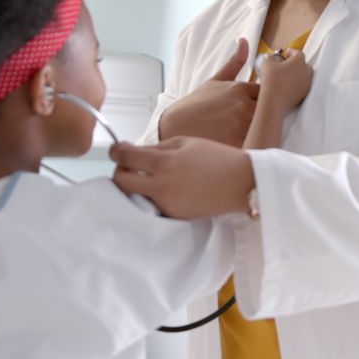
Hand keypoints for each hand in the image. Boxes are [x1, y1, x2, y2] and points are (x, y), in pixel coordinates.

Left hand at [110, 138, 253, 218]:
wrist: (242, 183)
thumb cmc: (217, 158)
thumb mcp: (185, 142)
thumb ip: (155, 148)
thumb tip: (132, 152)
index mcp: (164, 162)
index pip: (124, 157)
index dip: (115, 151)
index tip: (117, 149)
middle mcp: (161, 186)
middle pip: (120, 181)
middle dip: (120, 171)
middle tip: (129, 166)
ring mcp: (166, 204)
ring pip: (133, 196)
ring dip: (134, 186)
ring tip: (148, 177)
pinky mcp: (173, 215)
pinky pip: (151, 205)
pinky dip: (150, 196)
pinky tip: (164, 188)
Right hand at [159, 38, 259, 146]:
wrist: (173, 127)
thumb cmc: (195, 105)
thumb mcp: (215, 81)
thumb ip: (235, 63)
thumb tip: (245, 41)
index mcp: (240, 88)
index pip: (268, 93)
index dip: (264, 102)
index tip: (256, 109)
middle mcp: (243, 105)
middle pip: (269, 112)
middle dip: (265, 117)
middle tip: (256, 124)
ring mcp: (241, 125)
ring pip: (264, 128)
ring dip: (261, 131)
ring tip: (250, 135)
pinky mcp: (237, 144)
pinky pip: (255, 143)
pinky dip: (254, 144)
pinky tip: (243, 145)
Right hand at [255, 48, 312, 112]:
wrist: (274, 101)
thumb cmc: (272, 81)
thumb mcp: (267, 63)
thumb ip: (269, 57)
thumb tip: (269, 58)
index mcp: (299, 61)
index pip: (298, 53)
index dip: (291, 52)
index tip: (285, 54)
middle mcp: (306, 71)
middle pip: (303, 64)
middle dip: (295, 64)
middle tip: (285, 65)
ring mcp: (307, 84)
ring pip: (304, 76)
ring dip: (296, 74)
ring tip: (285, 76)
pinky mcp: (304, 94)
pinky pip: (302, 86)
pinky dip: (296, 85)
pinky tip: (287, 87)